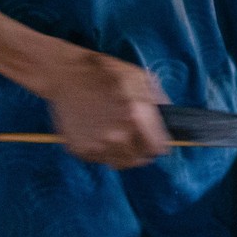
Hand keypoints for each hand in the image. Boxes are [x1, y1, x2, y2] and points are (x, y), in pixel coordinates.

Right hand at [38, 45, 171, 167]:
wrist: (66, 74)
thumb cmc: (105, 73)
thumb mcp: (140, 78)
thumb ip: (158, 101)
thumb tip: (170, 121)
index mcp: (136, 117)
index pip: (157, 149)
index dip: (158, 144)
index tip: (155, 141)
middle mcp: (117, 135)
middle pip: (139, 160)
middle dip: (141, 150)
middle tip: (136, 139)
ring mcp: (96, 145)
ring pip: (119, 163)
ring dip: (122, 153)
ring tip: (117, 137)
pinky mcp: (79, 149)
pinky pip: (98, 159)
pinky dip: (102, 151)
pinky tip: (99, 134)